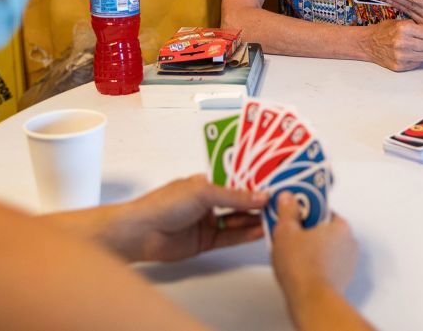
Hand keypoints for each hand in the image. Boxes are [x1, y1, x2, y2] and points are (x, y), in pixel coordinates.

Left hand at [94, 175, 267, 262]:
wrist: (140, 233)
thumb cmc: (163, 204)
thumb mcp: (203, 192)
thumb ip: (234, 197)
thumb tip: (260, 196)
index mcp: (207, 182)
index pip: (237, 180)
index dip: (256, 181)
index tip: (276, 182)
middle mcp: (209, 201)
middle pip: (240, 201)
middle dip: (260, 201)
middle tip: (283, 201)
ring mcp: (208, 222)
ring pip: (238, 220)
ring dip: (256, 219)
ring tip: (277, 216)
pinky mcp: (207, 241)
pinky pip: (231, 237)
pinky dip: (246, 235)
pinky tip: (260, 231)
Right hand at [271, 192, 357, 296]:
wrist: (312, 300)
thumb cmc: (304, 268)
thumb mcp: (286, 231)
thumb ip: (287, 211)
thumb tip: (287, 199)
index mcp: (340, 225)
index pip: (322, 209)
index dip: (304, 210)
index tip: (293, 212)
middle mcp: (349, 242)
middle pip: (324, 229)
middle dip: (307, 230)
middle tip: (289, 234)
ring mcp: (347, 262)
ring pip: (326, 248)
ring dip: (312, 249)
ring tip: (292, 253)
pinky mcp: (341, 279)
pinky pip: (327, 265)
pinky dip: (316, 265)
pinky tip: (301, 268)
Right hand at [359, 18, 422, 70]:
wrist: (368, 43)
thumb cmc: (386, 30)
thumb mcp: (403, 23)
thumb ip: (422, 30)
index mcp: (404, 28)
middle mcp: (402, 43)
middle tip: (421, 41)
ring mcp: (400, 56)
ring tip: (414, 47)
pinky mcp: (399, 66)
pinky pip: (417, 64)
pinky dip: (416, 59)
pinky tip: (408, 53)